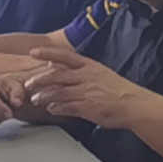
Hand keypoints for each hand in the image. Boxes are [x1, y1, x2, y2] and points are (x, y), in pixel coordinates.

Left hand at [16, 56, 136, 128]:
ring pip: (58, 92)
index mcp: (90, 66)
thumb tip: (55, 65)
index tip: (33, 52)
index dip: (48, 53)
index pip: (65, 55)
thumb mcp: (99, 73)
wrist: (133, 104)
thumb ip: (78, 69)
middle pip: (57, 75)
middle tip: (28, 84)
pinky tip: (51, 109)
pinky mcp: (87, 107)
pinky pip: (67, 107)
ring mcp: (86, 92)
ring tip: (35, 99)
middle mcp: (87, 76)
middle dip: (40, 80)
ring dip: (44, 96)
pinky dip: (57, 108)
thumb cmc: (117, 89)